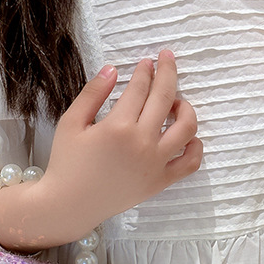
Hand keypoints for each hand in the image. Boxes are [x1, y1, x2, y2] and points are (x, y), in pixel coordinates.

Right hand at [38, 50, 201, 240]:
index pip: (140, 88)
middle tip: (167, 59)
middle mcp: (142, 143)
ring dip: (186, 107)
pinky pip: (190, 162)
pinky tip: (188, 136)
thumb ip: (93, 93)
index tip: (147, 62)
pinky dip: (196, 146)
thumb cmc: (67, 162)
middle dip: (168, 72)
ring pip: (186, 127)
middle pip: (165, 98)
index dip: (145, 70)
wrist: (70, 204)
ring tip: (176, 102)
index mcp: (118, 127)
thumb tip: (113, 69)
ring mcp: (155, 164)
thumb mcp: (71, 122)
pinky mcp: (160, 181)